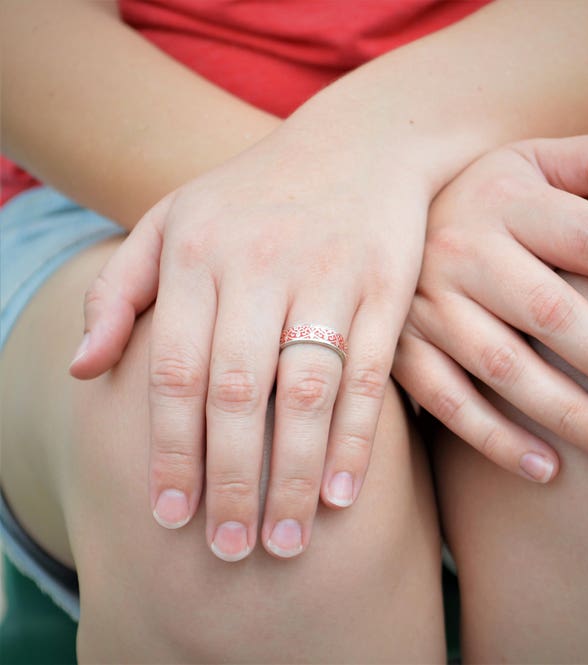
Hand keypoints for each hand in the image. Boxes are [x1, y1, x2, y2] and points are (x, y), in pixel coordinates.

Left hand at [69, 130, 428, 559]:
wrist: (360, 142)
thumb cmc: (257, 193)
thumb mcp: (172, 218)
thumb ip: (119, 289)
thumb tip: (81, 369)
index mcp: (198, 254)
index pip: (177, 373)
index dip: (171, 452)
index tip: (169, 518)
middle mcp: (260, 266)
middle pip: (238, 394)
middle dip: (231, 481)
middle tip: (229, 548)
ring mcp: (328, 276)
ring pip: (304, 393)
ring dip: (294, 476)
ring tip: (285, 542)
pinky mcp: (384, 288)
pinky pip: (367, 375)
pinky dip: (356, 439)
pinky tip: (342, 494)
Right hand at [393, 133, 587, 481]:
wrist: (385, 216)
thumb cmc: (485, 197)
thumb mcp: (533, 157)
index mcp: (508, 199)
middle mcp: (465, 249)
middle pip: (554, 313)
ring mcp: (429, 302)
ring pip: (503, 366)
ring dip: (566, 414)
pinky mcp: (403, 346)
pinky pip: (448, 398)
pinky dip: (495, 438)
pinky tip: (547, 468)